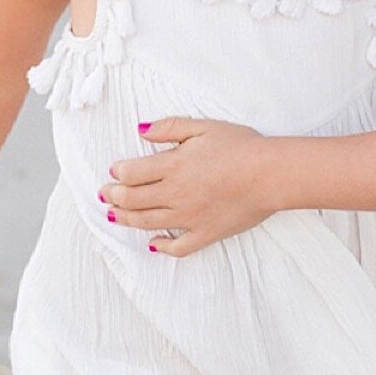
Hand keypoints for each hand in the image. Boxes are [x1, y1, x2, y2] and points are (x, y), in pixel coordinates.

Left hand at [100, 117, 273, 256]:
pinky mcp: (206, 234)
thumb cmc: (241, 146)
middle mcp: (175, 194)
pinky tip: (153, 245)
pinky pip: (178, 247)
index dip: (118, 172)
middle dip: (115, 196)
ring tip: (115, 216)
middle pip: (134, 199)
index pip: (132, 173)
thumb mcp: (203, 127)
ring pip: (148, 223)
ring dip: (127, 219)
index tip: (114, 171)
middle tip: (105, 195)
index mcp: (173, 166)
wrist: (271, 174)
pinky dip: (162, 247)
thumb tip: (141, 131)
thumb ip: (169, 128)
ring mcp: (189, 217)